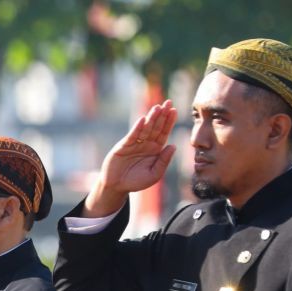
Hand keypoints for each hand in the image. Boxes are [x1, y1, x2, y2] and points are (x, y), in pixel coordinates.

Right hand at [83, 100, 178, 216]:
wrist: (117, 186)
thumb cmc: (136, 181)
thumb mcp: (154, 174)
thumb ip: (164, 161)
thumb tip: (173, 146)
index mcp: (155, 149)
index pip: (164, 133)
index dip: (169, 122)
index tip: (175, 111)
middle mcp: (145, 144)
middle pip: (156, 127)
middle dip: (162, 115)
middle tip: (168, 102)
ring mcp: (134, 143)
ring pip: (145, 128)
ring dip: (151, 118)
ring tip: (158, 107)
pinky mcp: (124, 146)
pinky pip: (132, 135)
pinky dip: (137, 128)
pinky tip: (143, 119)